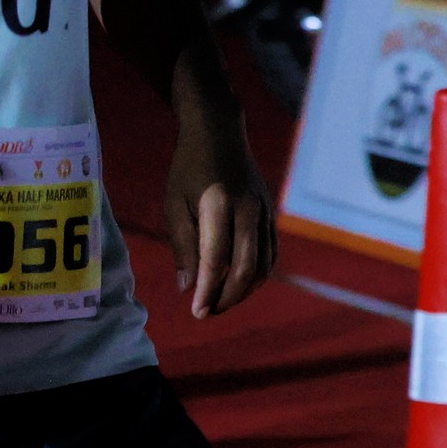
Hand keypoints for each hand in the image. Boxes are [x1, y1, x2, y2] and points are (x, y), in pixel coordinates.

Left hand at [162, 121, 274, 319]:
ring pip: (262, 265)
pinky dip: (257, 276)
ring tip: (219, 303)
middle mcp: (247, 209)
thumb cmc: (189, 171)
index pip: (215, 258)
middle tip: (205, 313)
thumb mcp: (174, 204)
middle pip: (244, 267)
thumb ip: (182, 247)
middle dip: (226, 297)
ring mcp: (264, 212)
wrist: (220, 134)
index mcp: (218, 204)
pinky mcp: (272, 215)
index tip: (196, 312)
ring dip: (242, 291)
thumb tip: (187, 288)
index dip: (207, 290)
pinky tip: (239, 286)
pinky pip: (270, 254)